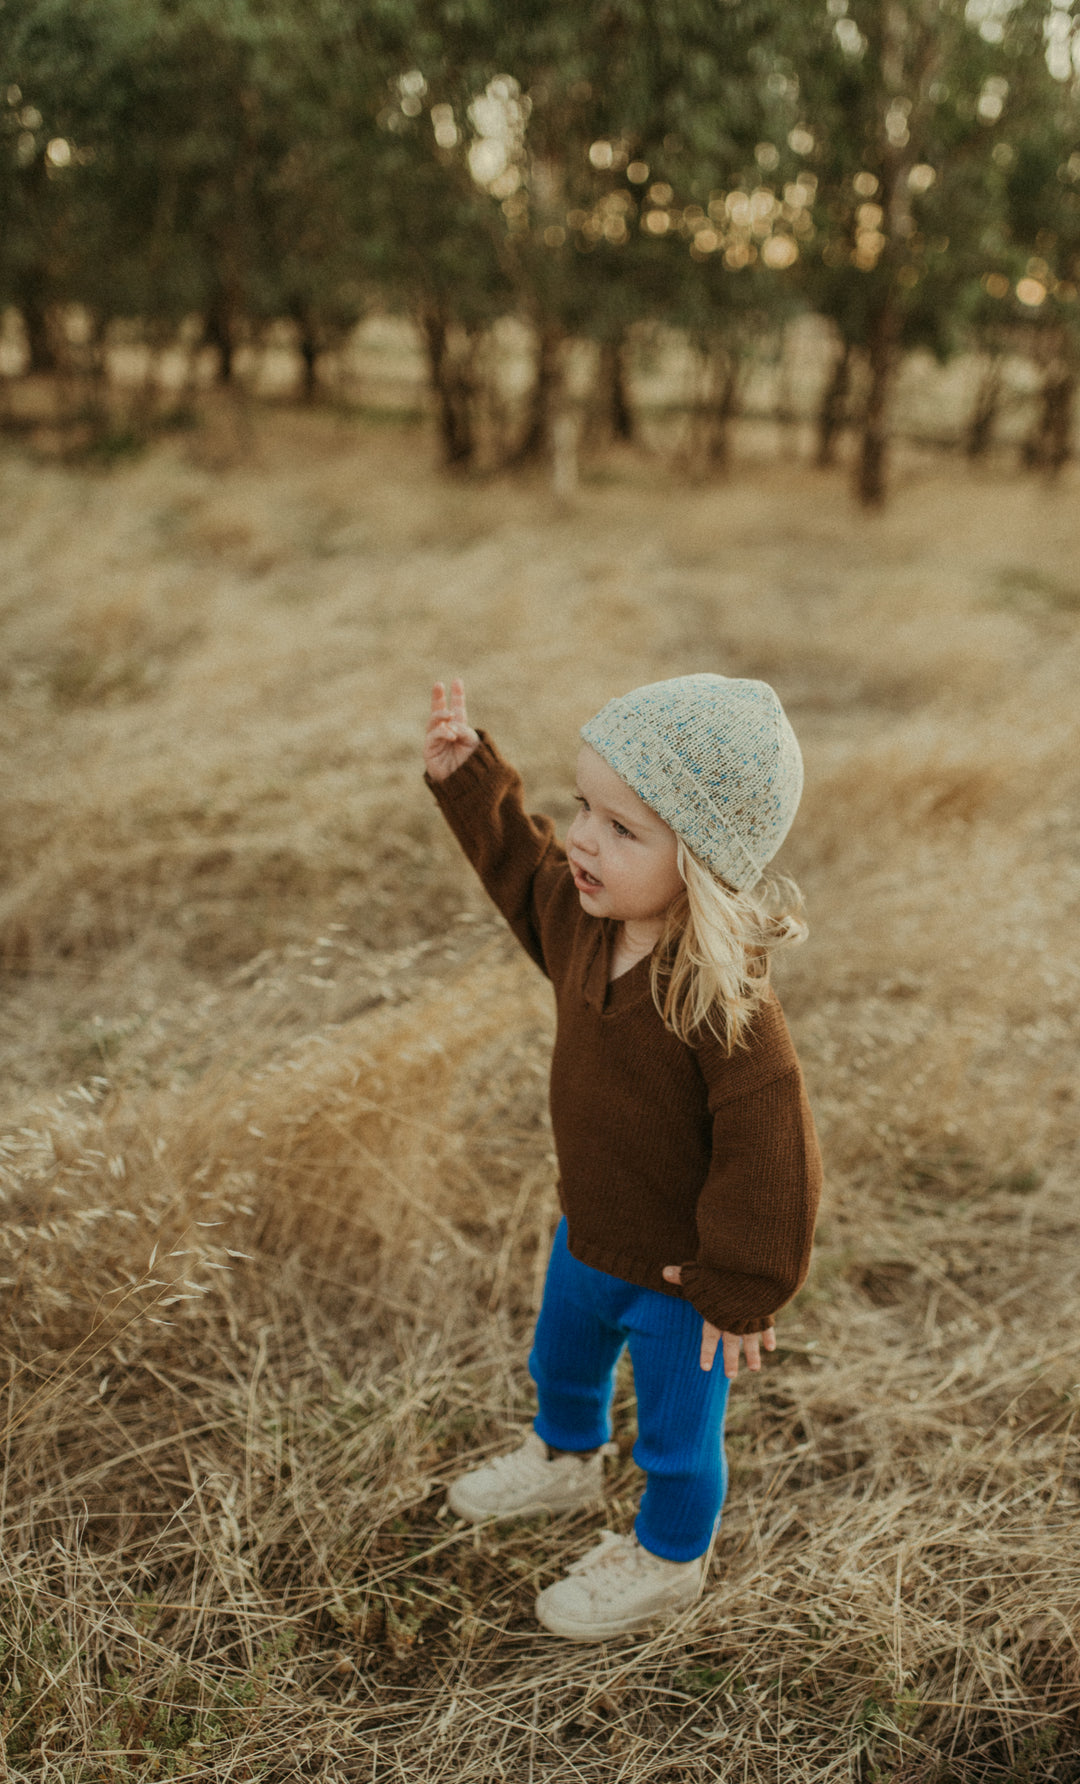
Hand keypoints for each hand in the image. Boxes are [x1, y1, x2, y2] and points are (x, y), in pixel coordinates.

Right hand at [425, 678, 479, 781]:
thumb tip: (448, 725)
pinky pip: (434, 735)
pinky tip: (451, 735)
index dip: (457, 695)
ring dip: (441, 715)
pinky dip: (443, 732)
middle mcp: (446, 732)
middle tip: (438, 684)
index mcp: (460, 728)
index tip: (457, 680)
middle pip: (439, 711)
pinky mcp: (429, 749)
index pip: (457, 708)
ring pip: (434, 721)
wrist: (466, 783)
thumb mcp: (472, 740)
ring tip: (450, 715)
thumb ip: (462, 728)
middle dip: (438, 698)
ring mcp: (436, 740)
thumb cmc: (472, 763)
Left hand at [661, 1265, 776, 1376]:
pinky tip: (771, 1348)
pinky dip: (769, 1337)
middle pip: (731, 1344)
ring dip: (752, 1354)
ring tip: (754, 1369)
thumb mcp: (699, 1272)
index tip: (706, 1368)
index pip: (710, 1337)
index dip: (708, 1352)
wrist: (750, 1270)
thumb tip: (664, 1272)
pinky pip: (767, 1327)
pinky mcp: (765, 1311)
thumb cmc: (721, 1271)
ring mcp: (751, 1317)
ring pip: (751, 1340)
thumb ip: (683, 1276)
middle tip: (730, 1376)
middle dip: (731, 1360)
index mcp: (716, 1314)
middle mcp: (733, 1320)